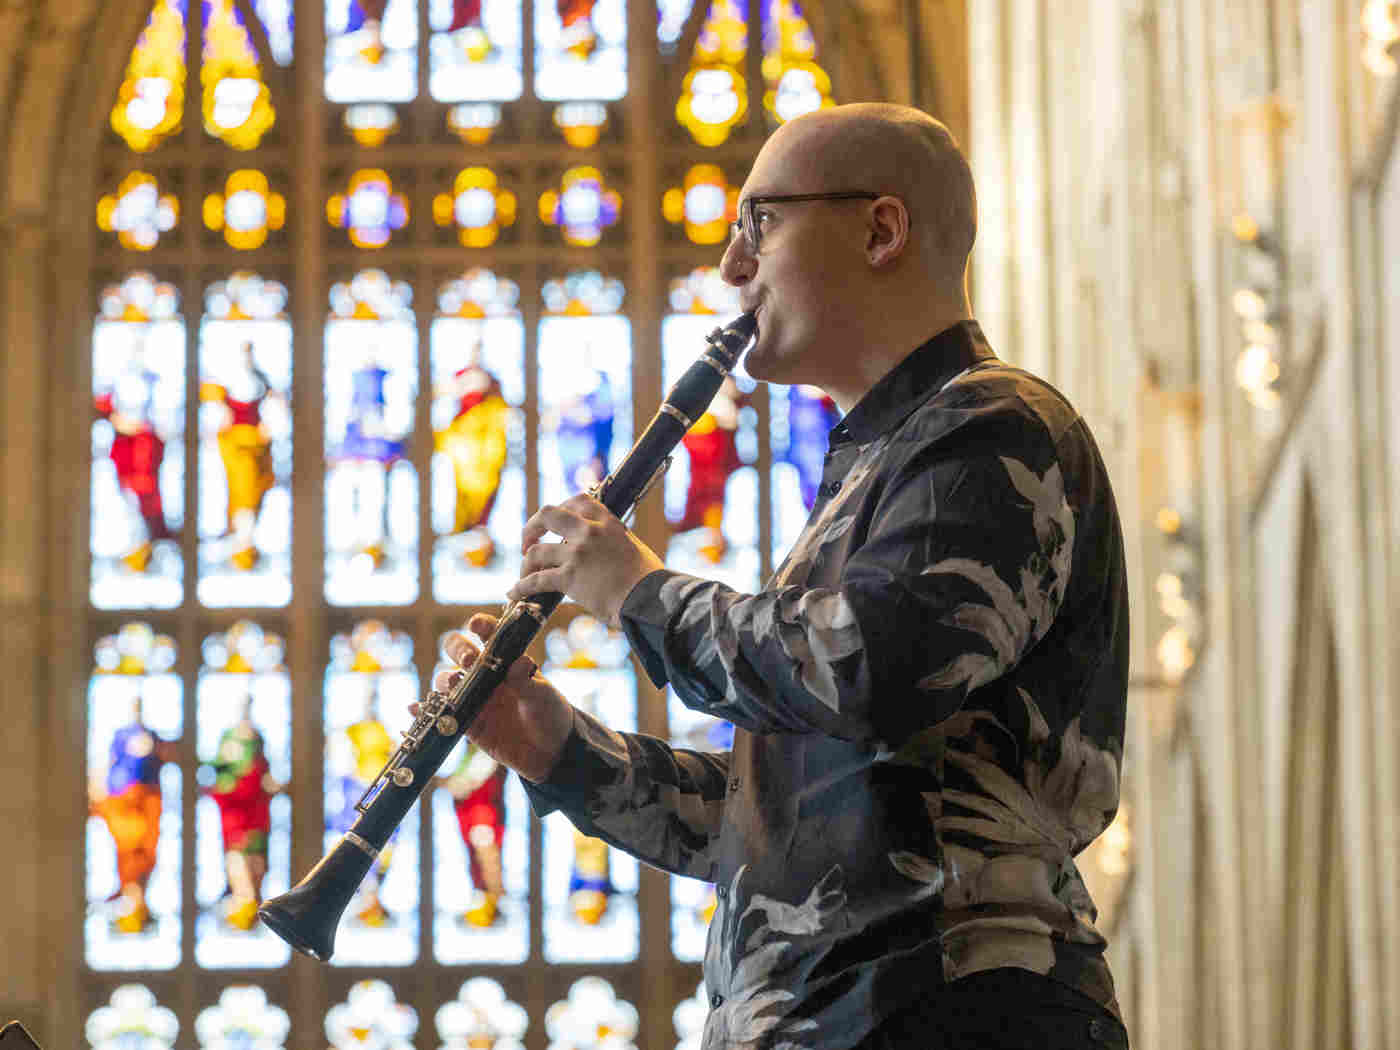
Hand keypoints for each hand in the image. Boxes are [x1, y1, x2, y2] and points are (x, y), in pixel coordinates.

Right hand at [416, 613, 574, 782]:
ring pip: (447, 681)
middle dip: (458, 649)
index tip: (476, 625)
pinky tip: (414, 708)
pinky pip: (440, 714)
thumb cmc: (550, 715)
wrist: (551, 753)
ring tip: (451, 686)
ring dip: (445, 680)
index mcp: (506, 661)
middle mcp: (486, 675)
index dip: (481, 626)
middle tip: (468, 659)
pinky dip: (424, 711)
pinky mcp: (467, 724)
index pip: (490, 635)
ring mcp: (474, 698)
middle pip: (459, 651)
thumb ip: (527, 681)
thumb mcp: (543, 696)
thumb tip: (519, 662)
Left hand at [507, 493, 664, 627]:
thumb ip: (614, 544)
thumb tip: (607, 552)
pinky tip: (514, 592)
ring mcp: (577, 554)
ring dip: (525, 564)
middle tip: (528, 542)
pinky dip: (521, 587)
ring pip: (536, 552)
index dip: (561, 508)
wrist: (650, 601)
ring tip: (523, 575)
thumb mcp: (634, 549)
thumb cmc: (649, 582)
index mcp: (608, 523)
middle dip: (532, 527)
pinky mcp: (569, 577)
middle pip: (548, 514)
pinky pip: (536, 580)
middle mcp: (590, 532)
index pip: (579, 500)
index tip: (553, 521)